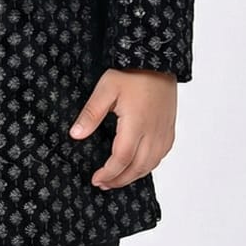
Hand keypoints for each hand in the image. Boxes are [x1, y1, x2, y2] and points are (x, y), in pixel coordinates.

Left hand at [68, 68, 177, 188]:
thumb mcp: (105, 89)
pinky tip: (138, 166)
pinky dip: (148, 166)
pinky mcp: (169, 128)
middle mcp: (153, 132)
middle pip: (138, 167)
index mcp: (136, 124)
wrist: (157, 60)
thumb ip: (91, 114)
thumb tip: (76, 135)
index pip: (122, 158)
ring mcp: (164, 131)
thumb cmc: (133, 73)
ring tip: (117, 179)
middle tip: (104, 184)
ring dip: (134, 176)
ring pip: (151, 164)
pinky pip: (161, 155)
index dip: (109, 173)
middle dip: (120, 180)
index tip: (96, 179)